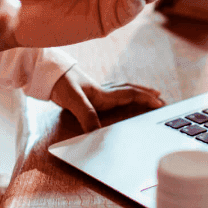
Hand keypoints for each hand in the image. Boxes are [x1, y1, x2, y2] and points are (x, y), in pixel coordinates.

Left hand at [49, 65, 163, 131]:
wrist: (46, 73)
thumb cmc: (59, 83)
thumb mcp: (72, 100)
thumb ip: (86, 115)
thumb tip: (97, 134)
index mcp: (103, 94)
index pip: (130, 94)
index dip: (146, 98)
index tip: (160, 103)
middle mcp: (103, 91)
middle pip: (130, 90)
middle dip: (147, 95)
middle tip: (161, 99)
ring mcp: (96, 91)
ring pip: (123, 90)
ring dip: (137, 92)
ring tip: (149, 95)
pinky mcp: (89, 93)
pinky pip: (113, 93)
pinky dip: (123, 94)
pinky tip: (120, 98)